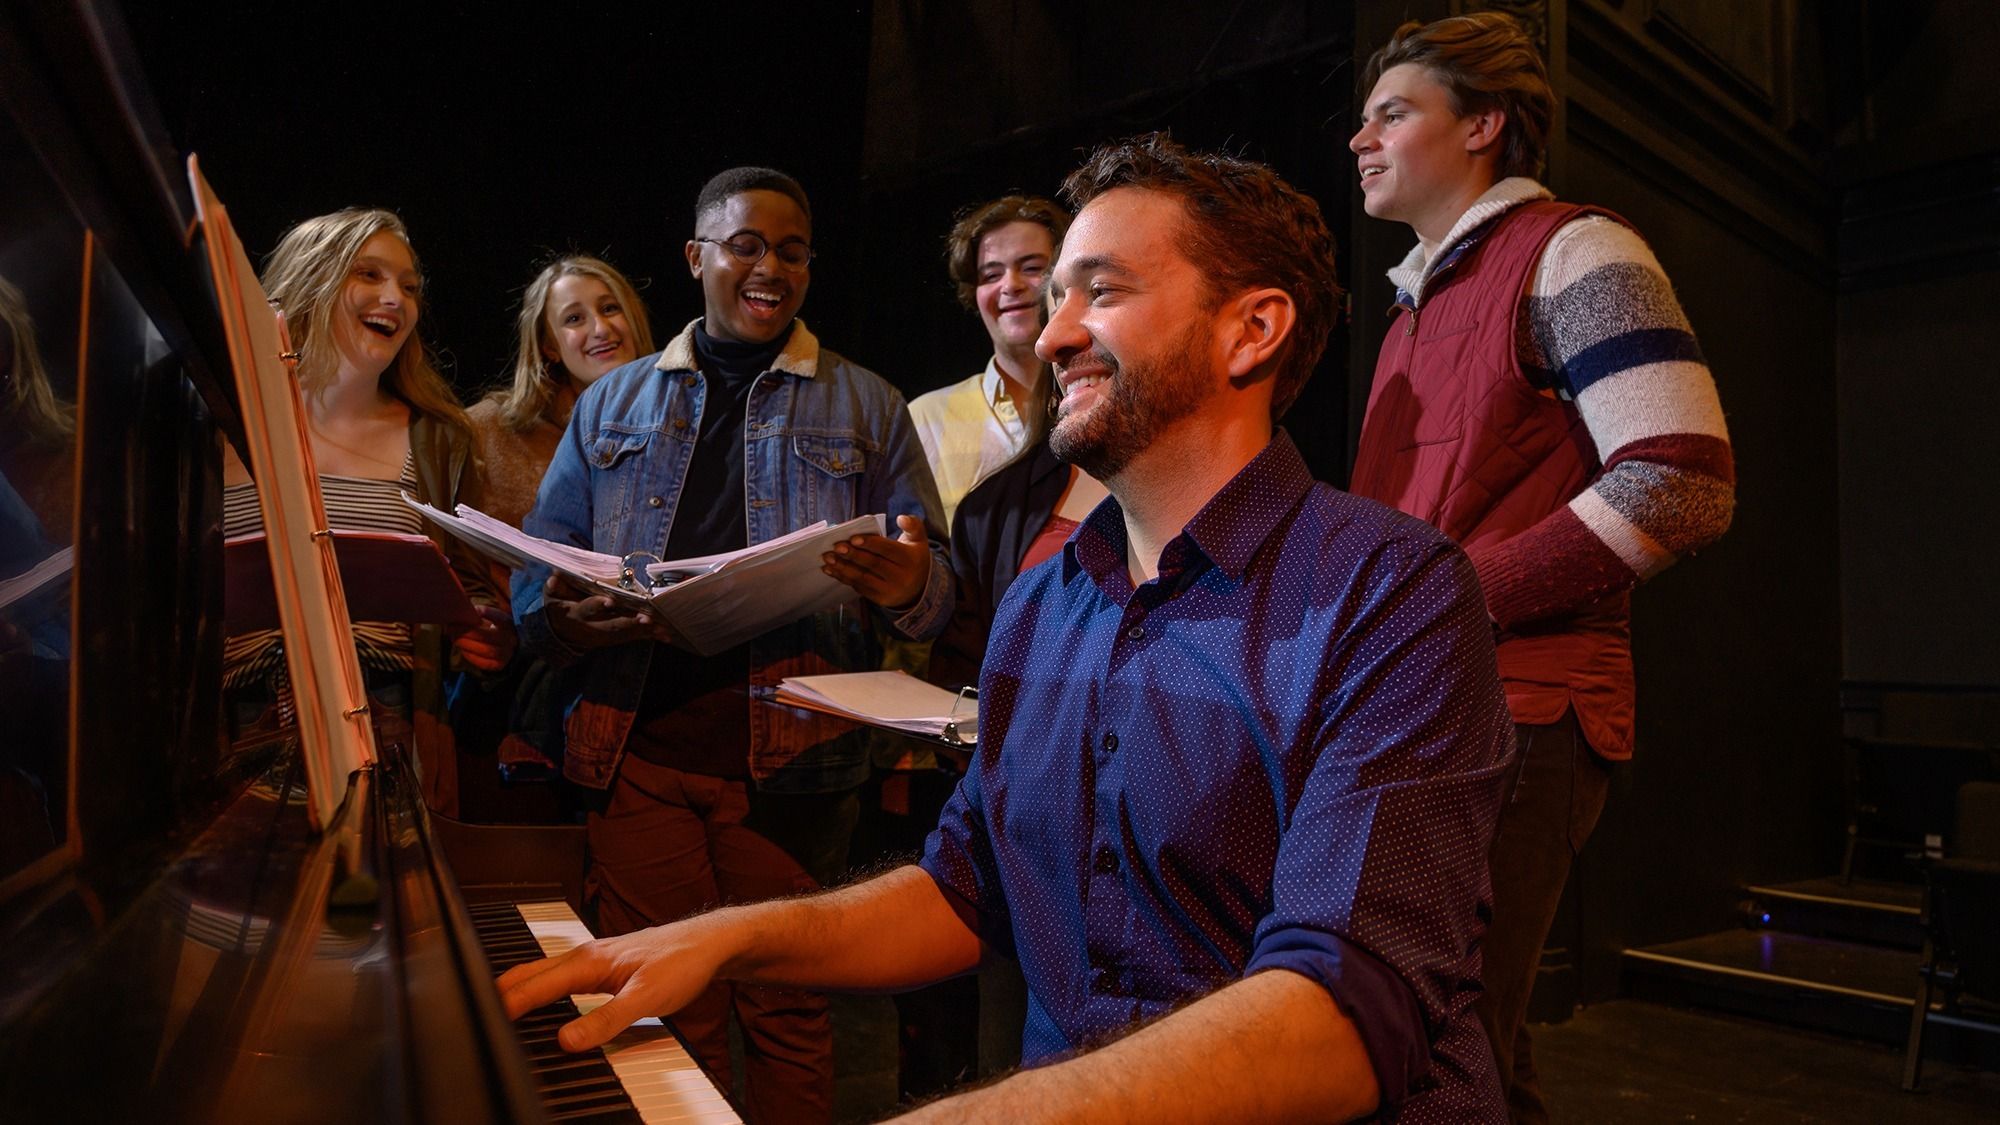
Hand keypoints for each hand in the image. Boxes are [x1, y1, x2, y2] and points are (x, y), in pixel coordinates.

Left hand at [452, 603, 516, 670]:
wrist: (508, 647)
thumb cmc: (494, 628)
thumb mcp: (492, 617)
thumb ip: (481, 612)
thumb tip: (463, 608)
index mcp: (507, 624)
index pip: (498, 617)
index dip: (484, 613)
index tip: (471, 610)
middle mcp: (509, 639)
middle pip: (486, 636)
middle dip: (466, 632)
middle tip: (450, 628)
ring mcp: (505, 653)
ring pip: (485, 650)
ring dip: (466, 644)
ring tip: (454, 638)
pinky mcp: (499, 665)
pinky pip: (484, 662)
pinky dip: (470, 656)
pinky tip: (462, 649)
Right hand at [497, 917, 728, 1052]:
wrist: (709, 944)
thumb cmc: (682, 963)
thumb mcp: (646, 999)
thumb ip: (606, 1021)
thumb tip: (568, 1040)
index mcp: (587, 962)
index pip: (533, 986)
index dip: (504, 1006)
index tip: (481, 1024)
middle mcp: (584, 956)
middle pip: (528, 975)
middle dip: (499, 994)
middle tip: (474, 1018)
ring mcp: (592, 960)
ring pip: (541, 974)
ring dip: (518, 990)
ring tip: (495, 1013)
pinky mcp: (602, 967)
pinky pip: (558, 978)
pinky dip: (539, 990)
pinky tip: (539, 1003)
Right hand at [541, 574, 673, 648]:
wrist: (561, 631)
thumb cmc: (560, 604)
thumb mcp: (553, 594)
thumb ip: (556, 586)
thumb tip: (555, 576)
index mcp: (575, 613)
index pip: (586, 609)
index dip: (597, 605)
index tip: (610, 601)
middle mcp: (591, 627)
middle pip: (611, 625)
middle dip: (629, 622)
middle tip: (646, 618)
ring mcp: (603, 635)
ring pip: (625, 633)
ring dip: (643, 631)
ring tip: (661, 627)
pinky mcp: (614, 639)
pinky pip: (632, 638)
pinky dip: (649, 636)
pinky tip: (665, 635)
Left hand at [821, 514, 930, 610]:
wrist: (918, 589)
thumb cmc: (913, 558)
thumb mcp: (919, 540)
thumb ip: (913, 525)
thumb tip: (901, 518)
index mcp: (910, 560)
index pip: (888, 550)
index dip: (870, 544)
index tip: (853, 538)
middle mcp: (902, 577)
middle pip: (874, 564)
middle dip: (853, 555)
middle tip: (836, 547)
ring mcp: (890, 590)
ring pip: (863, 578)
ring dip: (843, 567)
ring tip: (828, 558)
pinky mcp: (880, 599)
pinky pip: (859, 587)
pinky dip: (844, 578)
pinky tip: (831, 569)